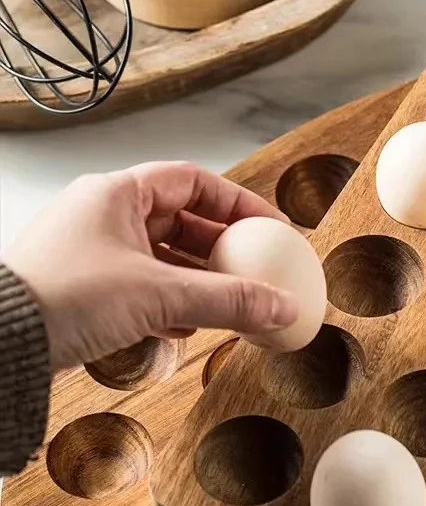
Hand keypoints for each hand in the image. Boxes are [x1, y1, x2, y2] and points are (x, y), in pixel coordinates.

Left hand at [1, 161, 297, 371]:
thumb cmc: (62, 299)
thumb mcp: (158, 295)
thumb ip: (228, 300)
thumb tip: (282, 307)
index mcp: (117, 193)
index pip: (194, 181)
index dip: (238, 202)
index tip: (270, 228)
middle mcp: (102, 214)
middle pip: (180, 220)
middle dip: (222, 249)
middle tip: (256, 271)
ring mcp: (89, 250)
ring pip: (160, 256)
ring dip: (198, 279)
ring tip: (229, 303)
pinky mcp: (80, 286)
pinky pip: (139, 284)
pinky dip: (168, 300)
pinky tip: (187, 324)